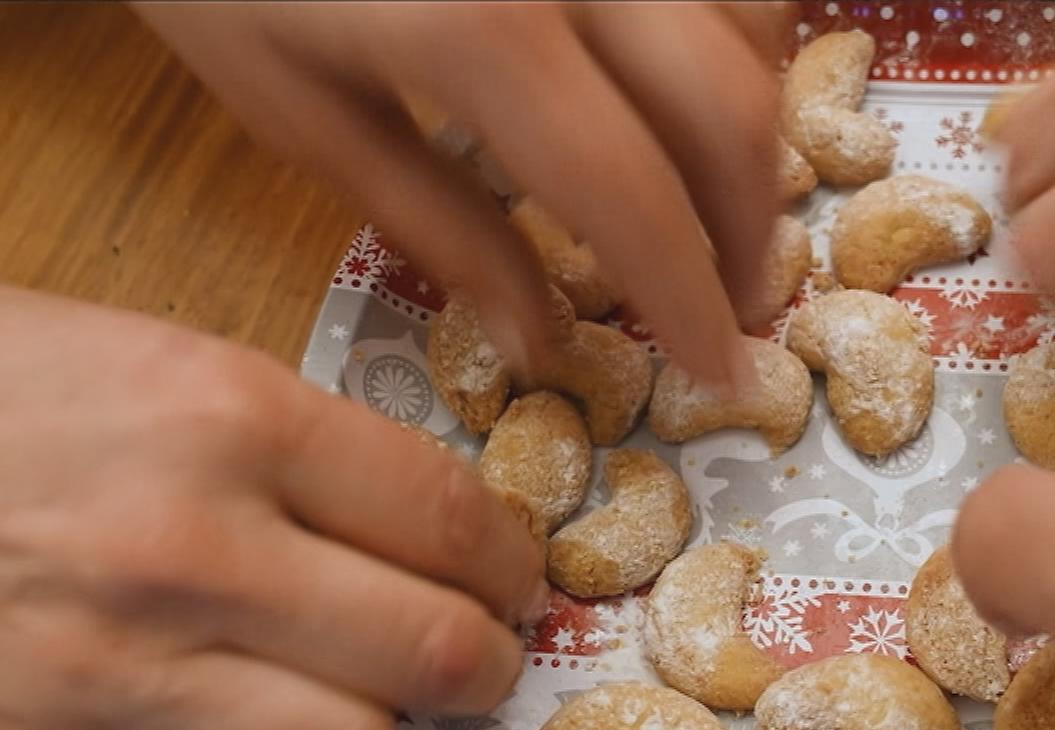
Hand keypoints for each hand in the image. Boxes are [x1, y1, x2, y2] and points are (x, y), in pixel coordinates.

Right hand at [0, 274, 545, 729]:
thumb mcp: (155, 354)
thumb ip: (299, 447)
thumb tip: (429, 534)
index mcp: (227, 418)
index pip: (451, 521)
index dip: (510, 562)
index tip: (511, 578)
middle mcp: (185, 551)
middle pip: (427, 655)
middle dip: (481, 663)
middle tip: (473, 656)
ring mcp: (107, 671)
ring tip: (344, 697)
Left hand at [136, 1, 791, 389]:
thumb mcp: (299, 111)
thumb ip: (437, 227)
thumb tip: (539, 344)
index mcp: (485, 34)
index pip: (636, 198)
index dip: (690, 299)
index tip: (717, 369)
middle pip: (730, 109)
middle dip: (752, 225)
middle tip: (735, 298)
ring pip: (754, 23)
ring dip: (755, 121)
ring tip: (716, 194)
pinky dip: (737, 35)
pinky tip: (691, 83)